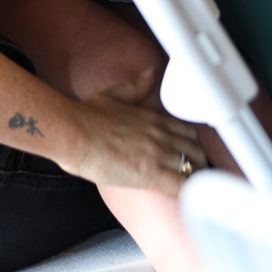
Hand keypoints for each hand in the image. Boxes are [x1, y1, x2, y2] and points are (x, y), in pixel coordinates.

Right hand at [57, 71, 207, 192]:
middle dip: (198, 162)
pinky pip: (183, 184)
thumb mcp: (113, 94)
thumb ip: (136, 85)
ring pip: (193, 167)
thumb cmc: (86, 116)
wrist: (73, 133)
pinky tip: (189, 198)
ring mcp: (159, 154)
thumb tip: (150, 73)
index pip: (188, 132)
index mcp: (154, 119)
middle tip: (195, 173)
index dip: (193, 144)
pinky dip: (190, 191)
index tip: (191, 153)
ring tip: (192, 188)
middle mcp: (161, 134)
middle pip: (195, 150)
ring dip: (195, 177)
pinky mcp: (152, 174)